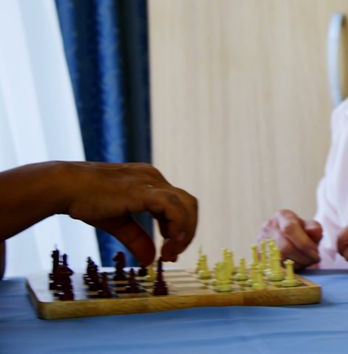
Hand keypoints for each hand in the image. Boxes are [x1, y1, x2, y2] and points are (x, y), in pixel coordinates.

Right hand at [62, 162, 197, 264]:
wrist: (65, 187)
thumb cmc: (86, 201)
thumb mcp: (118, 223)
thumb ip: (137, 239)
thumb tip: (150, 261)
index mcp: (150, 184)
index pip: (179, 205)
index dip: (179, 229)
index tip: (168, 251)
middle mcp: (155, 179)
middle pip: (189, 204)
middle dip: (186, 232)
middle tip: (171, 255)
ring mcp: (151, 182)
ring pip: (186, 205)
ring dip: (184, 232)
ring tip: (168, 253)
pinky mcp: (143, 191)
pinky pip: (172, 207)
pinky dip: (177, 226)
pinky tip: (167, 243)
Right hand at [260, 209, 321, 269]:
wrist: (285, 238)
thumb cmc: (300, 231)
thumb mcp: (310, 227)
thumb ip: (315, 228)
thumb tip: (314, 231)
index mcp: (282, 216)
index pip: (290, 228)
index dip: (304, 243)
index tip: (316, 252)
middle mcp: (268, 226)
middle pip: (284, 246)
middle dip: (303, 256)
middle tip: (314, 260)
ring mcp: (261, 241)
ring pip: (279, 258)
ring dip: (297, 263)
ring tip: (307, 262)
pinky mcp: (259, 255)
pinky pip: (274, 266)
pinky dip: (289, 268)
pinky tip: (297, 265)